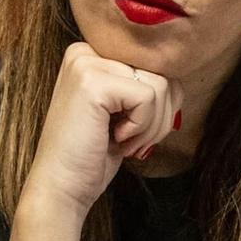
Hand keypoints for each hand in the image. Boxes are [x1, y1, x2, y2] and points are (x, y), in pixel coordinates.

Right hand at [6, 42, 181, 240]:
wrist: (60, 189)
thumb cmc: (91, 155)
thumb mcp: (121, 112)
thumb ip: (143, 86)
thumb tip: (180, 80)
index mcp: (91, 53)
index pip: (153, 64)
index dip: (158, 105)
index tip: (129, 130)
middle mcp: (85, 51)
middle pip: (160, 72)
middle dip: (158, 116)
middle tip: (129, 140)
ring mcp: (86, 64)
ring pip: (159, 85)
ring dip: (151, 125)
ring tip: (122, 141)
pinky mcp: (94, 82)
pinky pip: (149, 98)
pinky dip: (142, 128)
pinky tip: (115, 140)